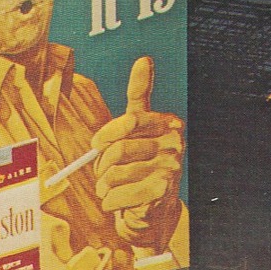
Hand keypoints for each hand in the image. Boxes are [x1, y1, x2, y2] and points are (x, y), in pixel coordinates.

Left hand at [91, 57, 183, 250]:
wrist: (149, 210)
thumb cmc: (136, 165)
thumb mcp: (135, 130)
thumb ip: (139, 95)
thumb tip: (145, 59)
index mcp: (167, 124)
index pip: (130, 120)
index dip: (106, 134)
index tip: (96, 144)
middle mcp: (174, 144)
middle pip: (118, 151)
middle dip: (101, 166)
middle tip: (102, 174)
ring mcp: (170, 169)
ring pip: (115, 175)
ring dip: (103, 187)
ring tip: (110, 190)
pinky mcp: (161, 193)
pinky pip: (118, 196)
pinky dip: (109, 203)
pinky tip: (117, 203)